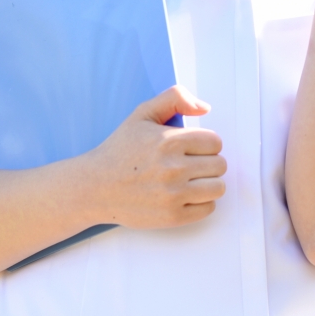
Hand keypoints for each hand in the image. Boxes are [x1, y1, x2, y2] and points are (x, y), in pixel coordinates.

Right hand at [80, 86, 226, 227]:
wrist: (95, 187)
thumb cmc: (120, 150)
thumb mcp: (142, 114)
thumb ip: (175, 98)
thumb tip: (205, 108)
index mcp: (169, 141)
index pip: (215, 142)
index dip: (205, 144)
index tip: (191, 148)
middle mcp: (174, 169)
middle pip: (220, 165)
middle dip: (207, 163)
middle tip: (189, 165)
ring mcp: (174, 195)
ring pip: (218, 188)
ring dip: (208, 183)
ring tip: (190, 181)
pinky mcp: (172, 217)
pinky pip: (208, 209)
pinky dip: (201, 203)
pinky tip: (184, 196)